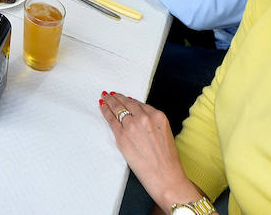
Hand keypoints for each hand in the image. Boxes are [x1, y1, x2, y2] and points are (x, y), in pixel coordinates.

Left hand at [100, 93, 201, 209]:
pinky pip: (111, 119)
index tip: (124, 98)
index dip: (130, 101)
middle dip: (118, 98)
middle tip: (111, 94)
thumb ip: (152, 123)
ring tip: (105, 97)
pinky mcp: (122, 136)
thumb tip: (138, 117)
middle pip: (127, 104)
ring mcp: (132, 126)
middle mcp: (144, 118)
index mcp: (158, 116)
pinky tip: (102, 106)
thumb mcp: (165, 133)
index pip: (140, 104)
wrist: (165, 176)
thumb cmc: (167, 160)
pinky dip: (105, 111)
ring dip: (110, 101)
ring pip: (118, 108)